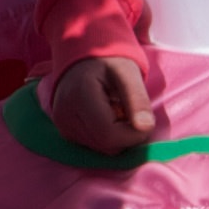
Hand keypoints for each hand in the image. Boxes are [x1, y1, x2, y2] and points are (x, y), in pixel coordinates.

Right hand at [40, 51, 154, 153]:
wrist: (83, 58)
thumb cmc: (108, 61)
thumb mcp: (127, 73)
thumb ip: (138, 99)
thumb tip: (145, 128)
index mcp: (80, 97)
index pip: (109, 135)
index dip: (133, 134)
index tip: (144, 118)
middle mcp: (65, 116)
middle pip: (106, 146)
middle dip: (126, 134)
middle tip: (129, 111)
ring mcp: (63, 126)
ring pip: (102, 149)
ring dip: (117, 135)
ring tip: (117, 110)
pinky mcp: (65, 132)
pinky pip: (94, 145)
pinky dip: (107, 136)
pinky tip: (107, 117)